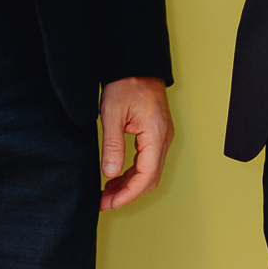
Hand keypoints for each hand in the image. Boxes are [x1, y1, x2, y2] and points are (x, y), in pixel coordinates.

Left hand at [99, 77, 172, 210]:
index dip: (129, 194)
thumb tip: (110, 173)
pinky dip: (133, 173)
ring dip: (130, 185)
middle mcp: (163, 138)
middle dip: (128, 194)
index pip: (146, 175)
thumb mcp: (112, 114)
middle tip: (104, 202)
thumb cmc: (126, 84)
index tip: (110, 203)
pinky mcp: (156, 134)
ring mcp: (162, 137)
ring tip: (107, 192)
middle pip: (150, 178)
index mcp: (155, 134)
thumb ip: (113, 145)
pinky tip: (116, 176)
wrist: (136, 65)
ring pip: (150, 171)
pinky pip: (148, 161)